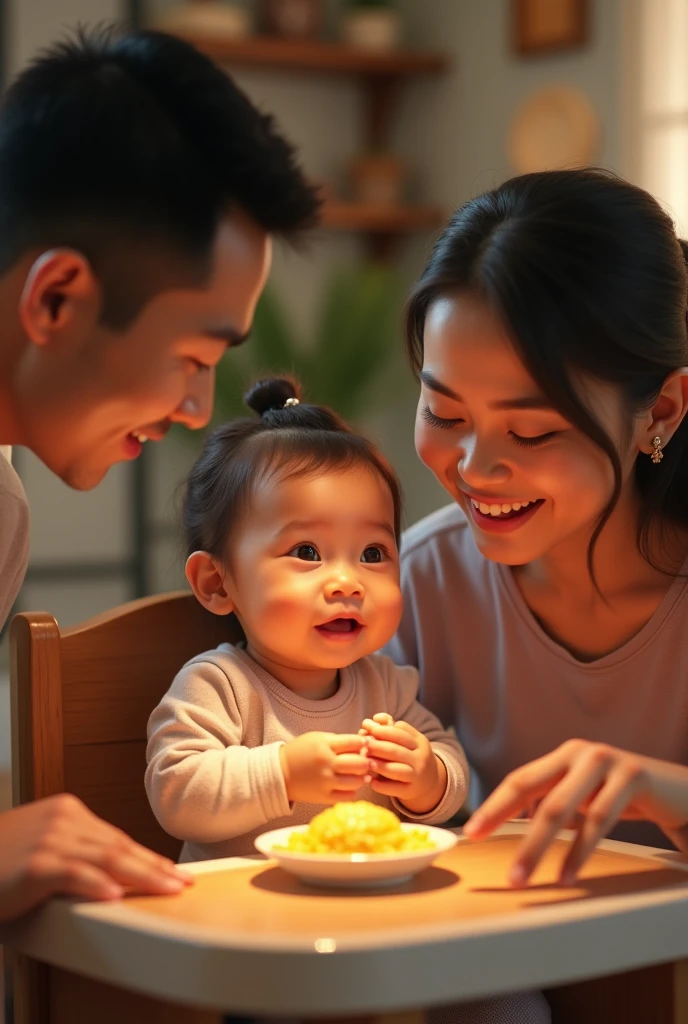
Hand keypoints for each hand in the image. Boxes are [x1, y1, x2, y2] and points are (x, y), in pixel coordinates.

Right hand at [0, 794, 193, 923]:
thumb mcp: (40, 847)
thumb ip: (74, 853)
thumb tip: (113, 875)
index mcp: (67, 811)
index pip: (117, 837)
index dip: (148, 856)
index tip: (172, 870)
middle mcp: (63, 819)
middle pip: (119, 846)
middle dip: (154, 867)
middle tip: (181, 882)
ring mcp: (49, 839)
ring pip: (106, 859)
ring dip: (142, 876)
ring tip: (166, 889)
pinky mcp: (34, 864)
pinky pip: (73, 874)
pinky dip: (96, 885)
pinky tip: (115, 894)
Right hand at [279, 731, 370, 803]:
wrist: (280, 773)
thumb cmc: (301, 752)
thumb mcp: (317, 738)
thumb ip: (338, 741)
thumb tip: (362, 745)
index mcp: (324, 746)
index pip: (353, 742)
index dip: (364, 742)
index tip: (366, 743)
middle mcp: (326, 764)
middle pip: (359, 763)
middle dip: (367, 761)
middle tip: (368, 760)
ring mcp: (326, 782)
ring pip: (356, 781)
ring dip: (363, 777)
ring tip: (361, 774)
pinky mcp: (324, 797)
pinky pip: (349, 796)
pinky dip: (353, 791)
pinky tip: (350, 785)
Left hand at [360, 715, 446, 813]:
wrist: (428, 781)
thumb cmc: (411, 755)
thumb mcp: (408, 740)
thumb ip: (392, 728)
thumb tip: (377, 717)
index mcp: (420, 742)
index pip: (401, 733)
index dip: (383, 730)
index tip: (368, 728)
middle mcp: (420, 758)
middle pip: (396, 751)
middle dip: (377, 746)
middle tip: (363, 744)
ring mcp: (417, 776)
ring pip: (396, 770)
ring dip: (379, 765)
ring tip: (366, 762)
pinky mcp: (411, 791)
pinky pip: (395, 789)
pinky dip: (382, 785)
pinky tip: (371, 781)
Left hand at [463, 739, 687, 887]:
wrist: (681, 789)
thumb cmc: (627, 795)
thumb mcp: (586, 795)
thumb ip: (554, 800)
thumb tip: (512, 819)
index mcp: (563, 756)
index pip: (519, 780)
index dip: (493, 806)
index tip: (471, 832)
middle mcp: (579, 752)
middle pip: (532, 790)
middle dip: (505, 827)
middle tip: (490, 858)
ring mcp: (605, 760)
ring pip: (560, 808)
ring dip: (538, 848)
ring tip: (523, 878)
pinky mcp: (631, 776)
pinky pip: (598, 819)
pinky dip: (579, 851)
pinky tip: (566, 875)